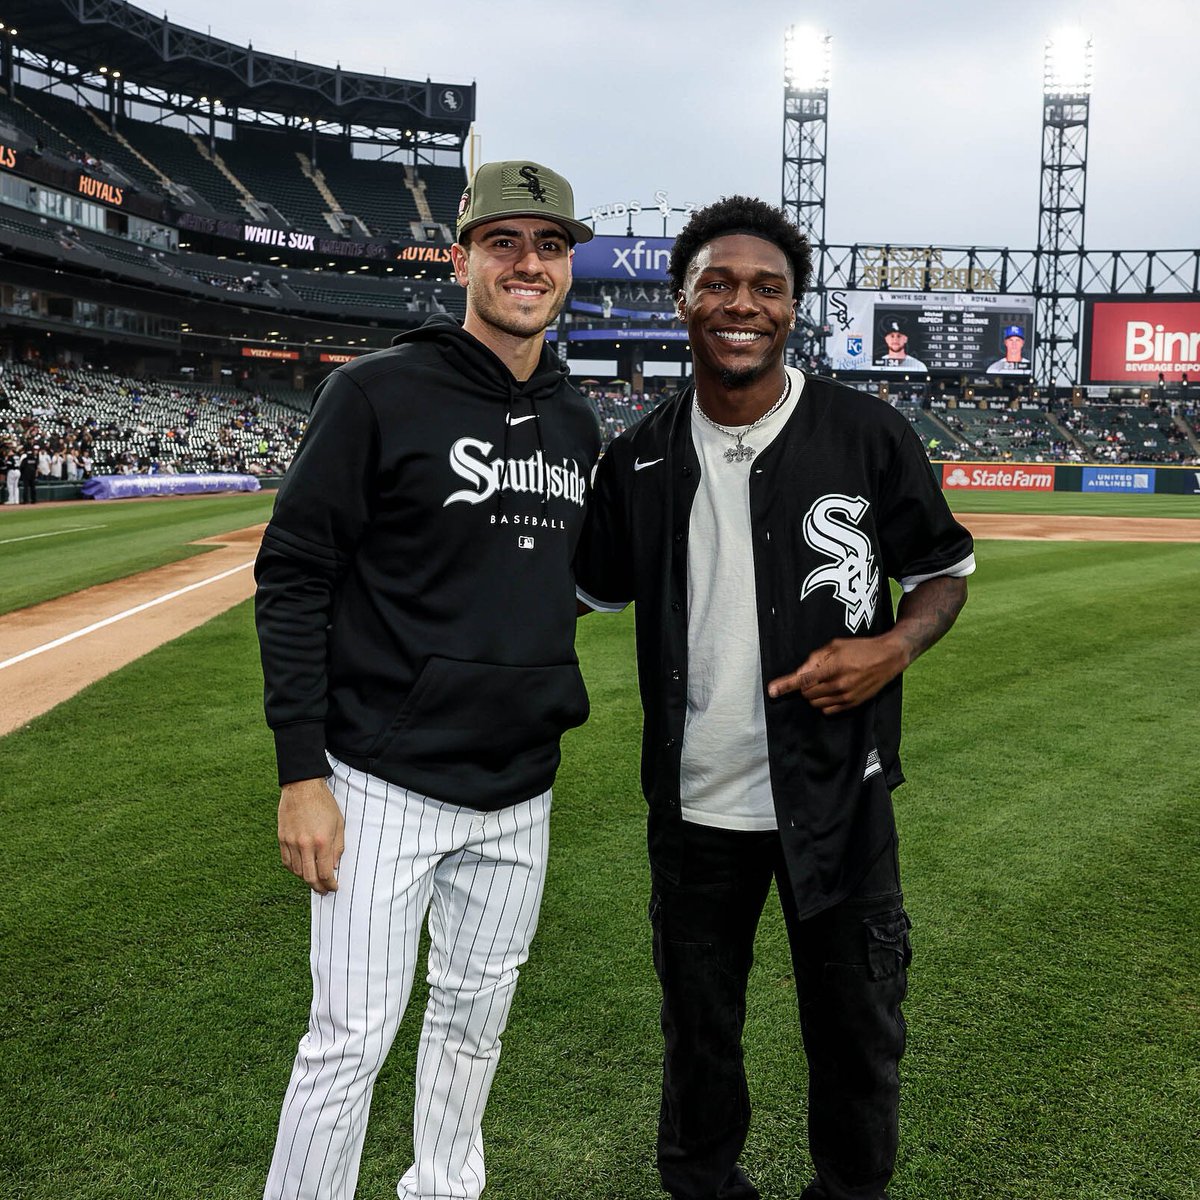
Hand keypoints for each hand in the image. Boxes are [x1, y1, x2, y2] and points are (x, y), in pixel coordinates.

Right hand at [278, 777, 344, 894]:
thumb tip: (334, 867)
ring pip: (296, 871)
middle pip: (309, 877)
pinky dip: (294, 870)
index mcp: (322, 841)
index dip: (330, 884)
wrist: (302, 787)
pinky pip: (286, 862)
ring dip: (306, 879)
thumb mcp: (339, 823)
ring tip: (314, 881)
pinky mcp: (282, 838)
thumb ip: (337, 847)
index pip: (325, 873)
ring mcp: (291, 842)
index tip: (334, 887)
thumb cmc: (324, 803)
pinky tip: (301, 870)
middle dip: (318, 887)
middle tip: (324, 891)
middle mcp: (305, 844)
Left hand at [767, 635, 906, 714]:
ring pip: (815, 703)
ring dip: (813, 694)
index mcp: (833, 668)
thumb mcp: (835, 645)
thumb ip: (815, 659)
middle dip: (804, 685)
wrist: (888, 658)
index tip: (772, 691)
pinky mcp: (852, 704)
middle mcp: (839, 685)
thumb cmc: (860, 648)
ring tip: (825, 681)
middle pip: (806, 693)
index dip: (785, 686)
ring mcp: (846, 697)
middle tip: (815, 674)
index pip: (802, 680)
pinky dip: (823, 702)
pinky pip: (828, 710)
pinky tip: (831, 690)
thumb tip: (799, 672)